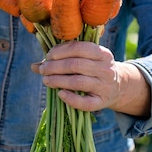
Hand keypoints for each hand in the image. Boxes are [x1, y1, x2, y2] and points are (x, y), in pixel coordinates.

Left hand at [31, 41, 150, 115]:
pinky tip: (60, 94)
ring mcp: (105, 86)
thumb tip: (33, 66)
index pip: (79, 48)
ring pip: (78, 82)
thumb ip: (60, 60)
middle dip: (55, 67)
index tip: (48, 56)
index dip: (60, 51)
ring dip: (58, 81)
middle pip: (76, 65)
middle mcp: (106, 69)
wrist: (117, 87)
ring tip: (46, 80)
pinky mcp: (102, 102)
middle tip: (43, 70)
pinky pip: (85, 102)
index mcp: (102, 53)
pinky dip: (70, 98)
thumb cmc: (93, 70)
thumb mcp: (83, 60)